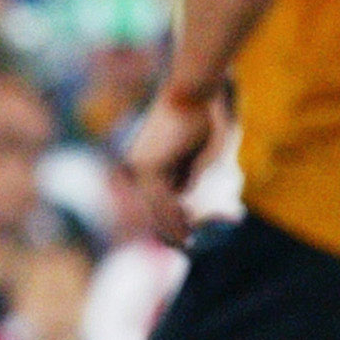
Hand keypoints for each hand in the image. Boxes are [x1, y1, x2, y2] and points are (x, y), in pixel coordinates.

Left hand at [122, 85, 216, 245]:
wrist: (194, 91)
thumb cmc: (202, 115)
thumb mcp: (199, 153)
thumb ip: (192, 177)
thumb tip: (192, 201)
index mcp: (145, 160)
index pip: (153, 199)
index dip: (166, 220)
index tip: (183, 236)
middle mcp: (136, 165)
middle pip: (152, 207)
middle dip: (168, 229)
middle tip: (186, 247)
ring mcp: (140, 166)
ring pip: (156, 208)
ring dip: (172, 229)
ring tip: (187, 246)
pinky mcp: (150, 166)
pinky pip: (163, 201)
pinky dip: (175, 219)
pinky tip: (186, 232)